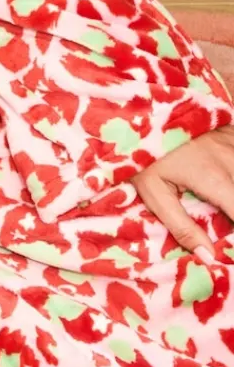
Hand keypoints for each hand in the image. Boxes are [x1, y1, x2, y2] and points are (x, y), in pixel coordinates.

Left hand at [132, 125, 233, 260]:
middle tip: (225, 223)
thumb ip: (181, 225)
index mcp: (213, 178)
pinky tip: (227, 187)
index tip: (232, 249)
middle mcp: (232, 159)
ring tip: (224, 207)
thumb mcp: (152, 191)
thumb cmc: (144, 152)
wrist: (141, 110)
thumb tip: (208, 257)